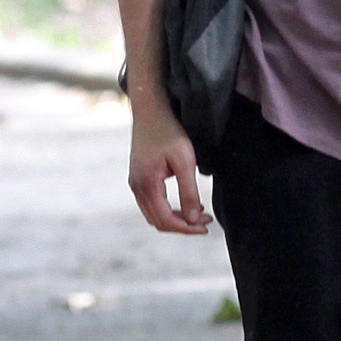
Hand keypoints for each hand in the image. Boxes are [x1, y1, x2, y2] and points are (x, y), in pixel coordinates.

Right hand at [127, 99, 210, 234]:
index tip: (206, 227)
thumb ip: (189, 192)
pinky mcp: (138, 178)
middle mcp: (136, 187)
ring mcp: (135, 183)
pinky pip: (152, 204)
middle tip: (206, 220)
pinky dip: (169, 209)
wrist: (150, 111)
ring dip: (177, 218)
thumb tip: (192, 219)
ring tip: (200, 213)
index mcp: (147, 184)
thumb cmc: (169, 132)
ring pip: (154, 215)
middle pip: (158, 221)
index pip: (165, 219)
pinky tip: (188, 202)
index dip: (186, 228)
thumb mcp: (185, 161)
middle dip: (183, 225)